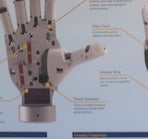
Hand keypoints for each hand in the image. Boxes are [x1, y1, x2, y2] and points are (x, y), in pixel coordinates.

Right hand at [1, 0, 107, 121]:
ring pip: (19, 11)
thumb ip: (86, 53)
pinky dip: (2, 11)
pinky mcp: (11, 42)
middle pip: (33, 6)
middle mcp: (35, 30)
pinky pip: (6, 23)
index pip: (48, 9)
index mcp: (49, 32)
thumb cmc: (54, 75)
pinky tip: (1, 0)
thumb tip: (105, 49)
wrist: (39, 89)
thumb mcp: (70, 61)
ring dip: (18, 1)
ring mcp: (22, 34)